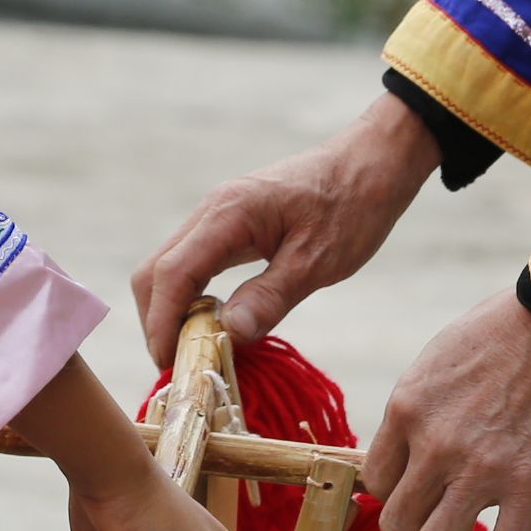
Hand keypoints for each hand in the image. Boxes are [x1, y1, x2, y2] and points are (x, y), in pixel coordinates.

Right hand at [134, 93, 442, 363]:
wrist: (373, 161)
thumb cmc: (354, 205)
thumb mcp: (319, 260)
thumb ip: (270, 296)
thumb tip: (226, 335)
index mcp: (228, 214)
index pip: (171, 275)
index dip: (162, 325)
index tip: (172, 368)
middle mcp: (212, 210)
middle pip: (156, 272)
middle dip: (159, 323)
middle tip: (184, 368)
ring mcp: (217, 215)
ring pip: (170, 268)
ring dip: (173, 312)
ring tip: (198, 355)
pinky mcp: (230, 224)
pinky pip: (193, 264)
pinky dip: (192, 298)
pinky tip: (217, 324)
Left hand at [363, 288, 530, 530]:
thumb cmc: (504, 335)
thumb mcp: (437, 363)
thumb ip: (417, 413)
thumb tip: (408, 456)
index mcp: (407, 408)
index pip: (374, 481)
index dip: (397, 493)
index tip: (422, 490)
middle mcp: (434, 444)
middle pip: (396, 526)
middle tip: (445, 522)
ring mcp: (480, 469)